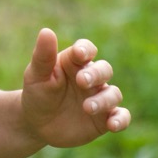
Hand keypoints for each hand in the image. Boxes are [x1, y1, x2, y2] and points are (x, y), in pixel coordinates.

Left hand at [21, 28, 130, 148]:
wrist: (37, 125)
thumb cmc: (37, 94)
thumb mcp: (36, 76)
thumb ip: (43, 56)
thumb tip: (46, 31)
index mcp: (74, 62)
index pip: (85, 49)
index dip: (85, 49)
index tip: (79, 54)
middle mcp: (91, 77)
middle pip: (104, 69)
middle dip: (96, 74)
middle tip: (81, 81)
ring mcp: (99, 97)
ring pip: (114, 93)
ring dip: (104, 100)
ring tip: (87, 107)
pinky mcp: (104, 119)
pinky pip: (121, 116)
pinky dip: (121, 119)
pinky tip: (112, 125)